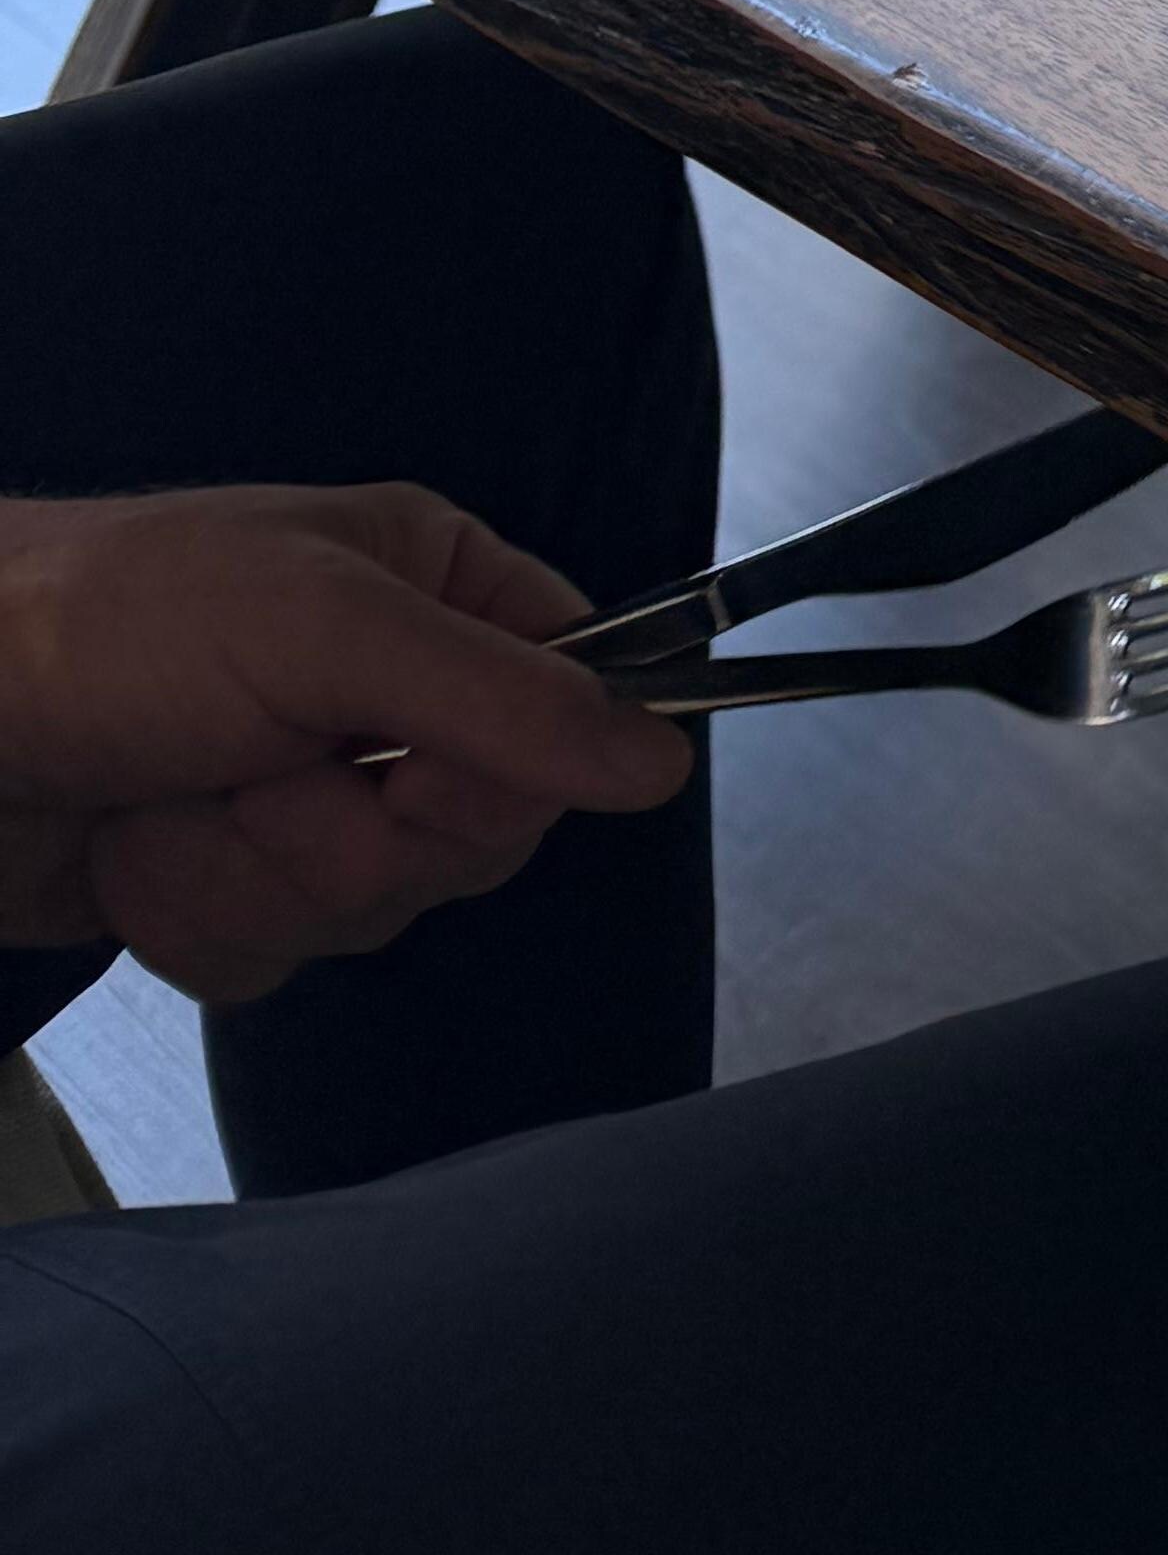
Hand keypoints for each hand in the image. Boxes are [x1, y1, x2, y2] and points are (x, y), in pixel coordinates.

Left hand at [0, 486, 690, 1005]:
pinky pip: (274, 962)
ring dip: (249, 878)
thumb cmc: (116, 624)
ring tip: (171, 800)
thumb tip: (664, 761)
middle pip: (471, 837)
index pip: (569, 707)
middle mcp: (389, 697)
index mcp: (435, 593)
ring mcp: (308, 799)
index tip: (412, 773)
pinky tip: (135, 853)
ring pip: (369, 913)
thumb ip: (503, 700)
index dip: (506, 771)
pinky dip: (194, 920)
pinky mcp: (231, 886)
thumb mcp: (326, 630)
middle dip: (345, 838)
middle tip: (258, 774)